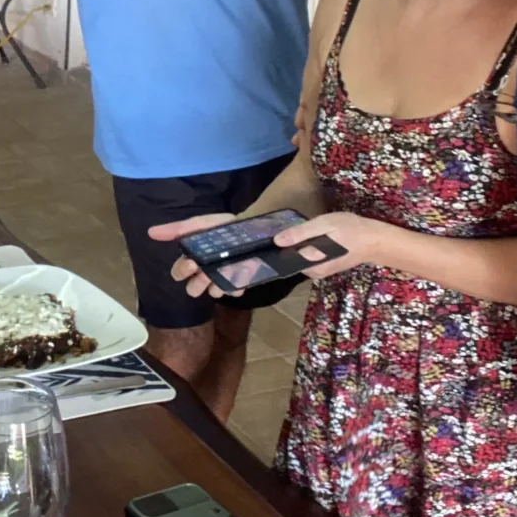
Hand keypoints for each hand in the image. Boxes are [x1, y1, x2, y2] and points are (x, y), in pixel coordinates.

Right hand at [148, 213, 238, 297]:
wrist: (249, 227)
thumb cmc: (219, 227)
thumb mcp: (198, 224)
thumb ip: (176, 230)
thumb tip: (150, 232)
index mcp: (191, 260)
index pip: (178, 274)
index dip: (182, 271)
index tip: (191, 262)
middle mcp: (204, 274)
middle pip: (193, 290)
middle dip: (198, 281)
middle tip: (206, 271)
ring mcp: (222, 280)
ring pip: (212, 293)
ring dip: (216, 284)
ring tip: (225, 270)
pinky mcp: (239, 283)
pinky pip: (234, 291)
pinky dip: (238, 282)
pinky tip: (243, 270)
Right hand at [149, 211, 373, 299]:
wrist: (359, 243)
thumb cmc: (342, 231)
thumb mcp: (327, 229)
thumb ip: (305, 235)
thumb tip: (281, 245)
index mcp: (259, 222)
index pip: (215, 223)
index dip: (185, 228)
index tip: (156, 232)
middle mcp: (255, 234)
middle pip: (212, 244)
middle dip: (191, 259)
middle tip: (177, 275)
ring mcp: (263, 249)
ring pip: (225, 260)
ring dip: (208, 275)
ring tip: (193, 290)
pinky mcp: (274, 262)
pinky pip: (244, 272)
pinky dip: (231, 281)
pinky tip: (223, 293)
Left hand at [271, 210, 381, 281]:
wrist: (374, 240)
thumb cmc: (350, 230)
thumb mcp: (325, 225)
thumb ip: (301, 233)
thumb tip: (277, 241)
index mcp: (311, 264)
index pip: (285, 258)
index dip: (279, 246)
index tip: (276, 235)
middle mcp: (314, 273)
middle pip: (291, 259)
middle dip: (289, 246)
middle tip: (291, 229)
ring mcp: (320, 272)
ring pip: (300, 259)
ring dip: (298, 247)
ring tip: (300, 232)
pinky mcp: (325, 268)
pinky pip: (309, 259)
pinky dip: (306, 249)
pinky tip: (310, 238)